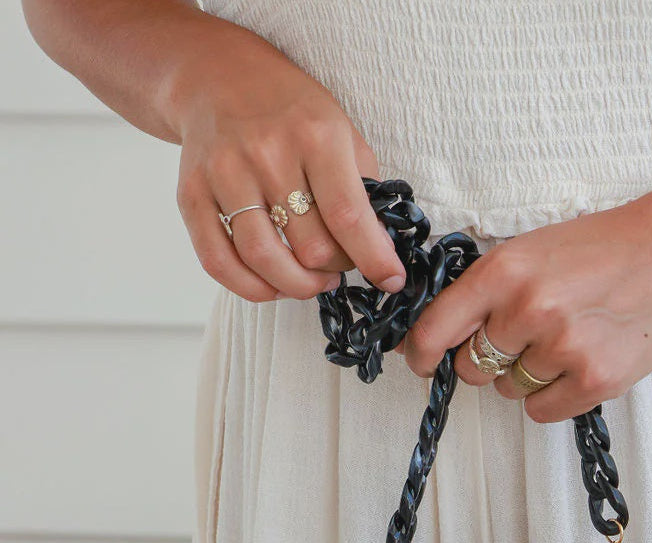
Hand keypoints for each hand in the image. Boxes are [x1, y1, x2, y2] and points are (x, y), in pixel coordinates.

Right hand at [167, 25, 405, 301]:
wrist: (217, 76)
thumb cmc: (291, 112)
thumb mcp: (342, 132)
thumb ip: (364, 190)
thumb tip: (381, 251)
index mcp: (315, 135)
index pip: (348, 216)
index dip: (373, 259)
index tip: (391, 281)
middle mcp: (267, 153)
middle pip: (310, 247)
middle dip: (335, 271)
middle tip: (340, 266)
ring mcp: (225, 174)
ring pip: (265, 261)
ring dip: (298, 287)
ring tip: (312, 281)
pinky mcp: (191, 193)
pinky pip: (218, 262)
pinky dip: (251, 288)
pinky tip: (273, 285)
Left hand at [401, 172, 651, 421]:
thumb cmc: (601, 250)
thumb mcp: (532, 250)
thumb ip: (487, 290)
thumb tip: (442, 336)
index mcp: (505, 271)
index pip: (437, 328)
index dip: (422, 353)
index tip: (422, 363)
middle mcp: (530, 309)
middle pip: (471, 367)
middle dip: (486, 359)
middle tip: (521, 338)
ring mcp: (564, 347)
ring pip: (509, 389)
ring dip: (525, 375)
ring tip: (563, 340)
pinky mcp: (595, 379)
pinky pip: (541, 411)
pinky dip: (551, 396)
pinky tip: (576, 364)